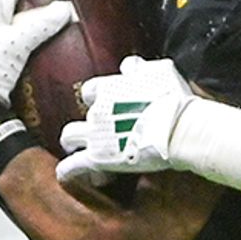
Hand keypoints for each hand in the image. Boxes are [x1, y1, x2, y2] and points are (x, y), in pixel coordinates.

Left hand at [0, 0, 73, 119]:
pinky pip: (33, 43)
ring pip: (27, 21)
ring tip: (65, 14)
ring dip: (44, 15)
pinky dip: (46, 39)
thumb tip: (63, 9)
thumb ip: (37, 25)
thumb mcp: (13, 44)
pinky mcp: (10, 62)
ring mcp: (3, 44)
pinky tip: (58, 46)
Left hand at [56, 56, 201, 183]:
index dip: (97, 97)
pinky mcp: (97, 158)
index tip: (104, 102)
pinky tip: (64, 174)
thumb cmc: (172, 100)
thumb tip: (129, 65)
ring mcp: (95, 134)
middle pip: (83, 112)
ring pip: (70, 135)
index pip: (92, 90)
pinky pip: (74, 165)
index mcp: (109, 88)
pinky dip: (67, 170)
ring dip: (71, 140)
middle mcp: (97, 109)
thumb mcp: (159, 72)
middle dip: (87, 119)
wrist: (176, 128)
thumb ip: (139, 68)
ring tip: (72, 147)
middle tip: (94, 127)